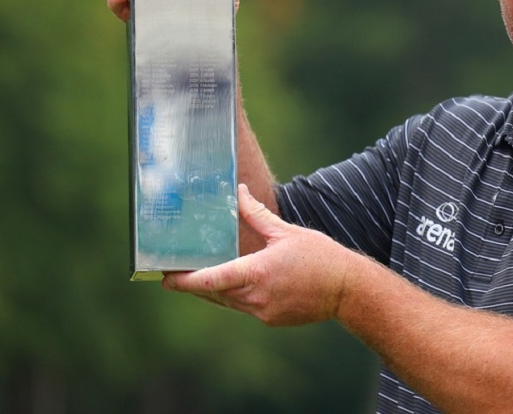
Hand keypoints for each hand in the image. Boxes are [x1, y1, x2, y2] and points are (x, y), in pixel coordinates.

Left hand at [162, 185, 355, 326]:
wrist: (347, 290)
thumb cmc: (320, 257)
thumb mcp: (286, 232)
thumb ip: (257, 215)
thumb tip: (239, 193)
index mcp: (256, 272)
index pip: (210, 280)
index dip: (184, 281)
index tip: (165, 278)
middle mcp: (255, 297)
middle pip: (213, 293)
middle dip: (194, 284)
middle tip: (174, 273)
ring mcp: (262, 312)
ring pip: (226, 302)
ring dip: (213, 291)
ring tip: (199, 277)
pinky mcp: (270, 320)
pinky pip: (243, 308)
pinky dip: (234, 296)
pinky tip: (235, 284)